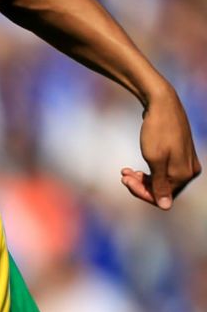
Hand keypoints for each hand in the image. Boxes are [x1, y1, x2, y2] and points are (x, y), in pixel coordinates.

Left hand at [121, 92, 199, 209]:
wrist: (162, 104)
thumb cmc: (158, 131)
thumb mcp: (155, 159)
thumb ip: (160, 185)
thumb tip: (165, 207)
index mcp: (185, 175)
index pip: (162, 197)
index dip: (141, 192)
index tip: (124, 180)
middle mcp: (189, 171)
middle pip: (162, 190)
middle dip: (140, 185)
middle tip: (123, 175)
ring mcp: (185, 163)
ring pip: (161, 180)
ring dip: (142, 179)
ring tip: (125, 172)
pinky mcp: (179, 155)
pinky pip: (162, 171)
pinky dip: (148, 171)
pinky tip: (133, 169)